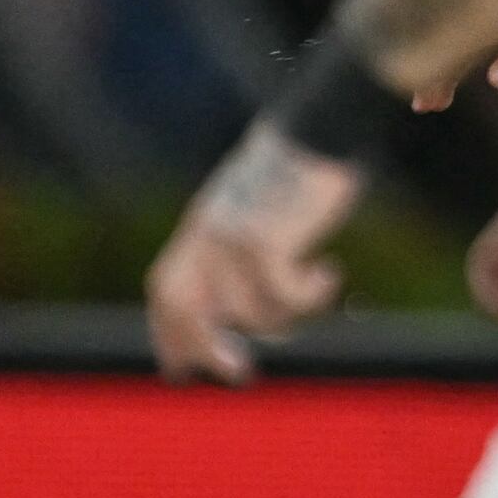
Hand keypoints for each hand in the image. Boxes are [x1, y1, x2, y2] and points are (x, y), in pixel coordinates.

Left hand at [146, 125, 359, 381]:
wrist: (322, 125)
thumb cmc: (304, 165)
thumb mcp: (260, 206)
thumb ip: (245, 244)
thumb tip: (248, 300)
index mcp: (202, 225)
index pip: (166, 288)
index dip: (168, 332)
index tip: (179, 369)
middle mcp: (207, 232)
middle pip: (182, 306)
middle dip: (201, 346)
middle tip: (239, 372)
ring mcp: (231, 235)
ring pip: (246, 309)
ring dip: (288, 313)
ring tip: (320, 285)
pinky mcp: (263, 237)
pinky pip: (281, 293)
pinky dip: (311, 293)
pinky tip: (331, 271)